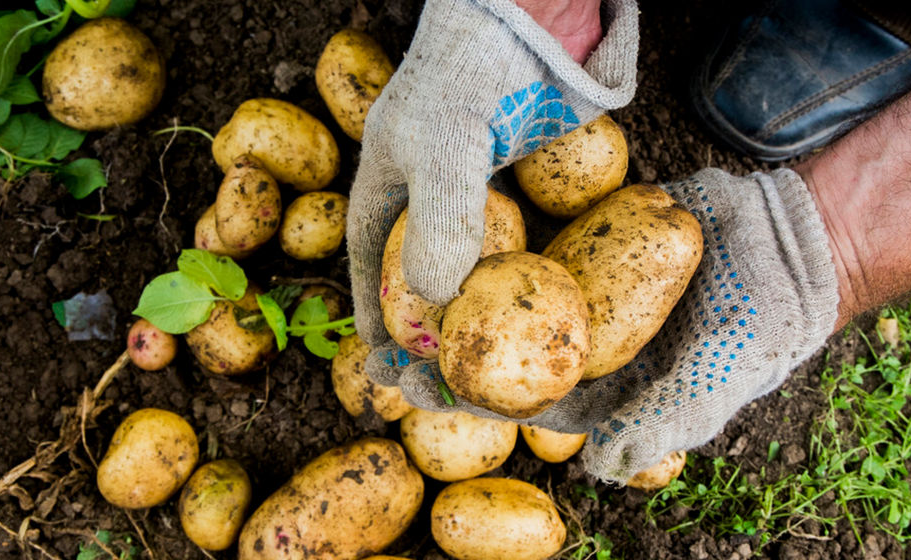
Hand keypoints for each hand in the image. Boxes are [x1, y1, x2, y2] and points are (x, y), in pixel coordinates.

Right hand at [346, 0, 638, 355]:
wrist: (530, 23)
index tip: (386, 366)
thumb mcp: (447, 146)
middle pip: (420, 280)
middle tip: (446, 382)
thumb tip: (438, 299)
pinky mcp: (520, 191)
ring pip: (471, 272)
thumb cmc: (471, 76)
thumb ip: (442, 218)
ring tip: (493, 369)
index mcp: (386, 191)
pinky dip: (522, 286)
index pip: (371, 268)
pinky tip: (539, 317)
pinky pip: (518, 250)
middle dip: (429, 335)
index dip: (376, 320)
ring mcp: (475, 196)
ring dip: (477, 320)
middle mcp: (427, 200)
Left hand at [366, 168, 839, 482]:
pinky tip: (450, 222)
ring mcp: (585, 288)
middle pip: (498, 347)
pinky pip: (540, 238)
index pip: (517, 400)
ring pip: (508, 292)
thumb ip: (655, 425)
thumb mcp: (709, 385)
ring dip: (457, 289)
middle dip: (443, 345)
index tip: (409, 385)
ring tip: (399, 279)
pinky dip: (498, 234)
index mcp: (601, 389)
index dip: (461, 397)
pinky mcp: (593, 239)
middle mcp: (583, 341)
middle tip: (386, 335)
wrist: (792, 248)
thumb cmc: (755, 329)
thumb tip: (594, 466)